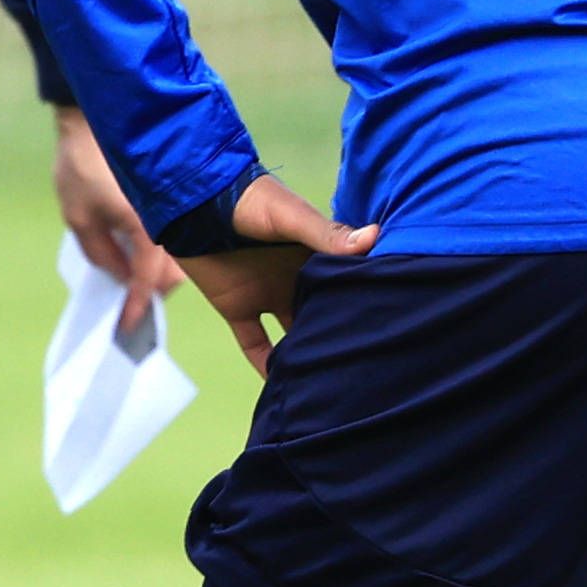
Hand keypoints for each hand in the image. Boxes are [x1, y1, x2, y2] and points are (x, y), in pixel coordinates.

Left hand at [50, 107, 175, 345]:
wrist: (94, 121)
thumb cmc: (82, 167)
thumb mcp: (79, 218)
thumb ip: (101, 253)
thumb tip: (121, 280)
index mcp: (146, 226)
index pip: (148, 279)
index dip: (138, 306)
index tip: (128, 327)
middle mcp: (167, 221)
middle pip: (173, 274)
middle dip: (153, 293)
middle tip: (130, 310)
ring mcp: (172, 211)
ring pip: (178, 258)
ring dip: (159, 275)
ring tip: (133, 288)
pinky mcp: (169, 203)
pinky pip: (173, 239)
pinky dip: (161, 256)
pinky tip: (140, 261)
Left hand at [176, 171, 376, 378]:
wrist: (195, 201)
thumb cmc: (249, 199)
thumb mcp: (291, 216)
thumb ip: (327, 233)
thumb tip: (375, 237)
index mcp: (316, 257)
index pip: (347, 286)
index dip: (366, 304)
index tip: (392, 327)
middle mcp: (296, 280)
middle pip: (324, 315)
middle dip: (341, 336)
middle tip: (368, 367)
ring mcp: (267, 295)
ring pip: (294, 335)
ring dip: (307, 354)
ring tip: (333, 384)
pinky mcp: (238, 307)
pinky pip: (255, 344)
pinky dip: (266, 365)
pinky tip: (283, 386)